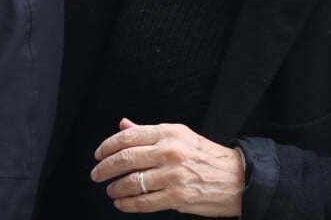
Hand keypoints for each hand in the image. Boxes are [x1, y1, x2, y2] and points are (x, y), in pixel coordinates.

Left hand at [91, 118, 244, 215]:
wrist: (234, 177)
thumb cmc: (205, 155)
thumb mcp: (179, 135)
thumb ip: (148, 132)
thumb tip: (123, 125)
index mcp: (169, 132)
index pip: (130, 136)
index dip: (108, 146)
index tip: (98, 154)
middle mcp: (170, 151)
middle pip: (126, 158)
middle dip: (105, 168)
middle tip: (96, 174)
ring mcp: (173, 175)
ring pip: (133, 181)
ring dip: (115, 187)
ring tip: (110, 189)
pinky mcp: (177, 197)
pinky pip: (144, 202)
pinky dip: (127, 204)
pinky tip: (121, 202)